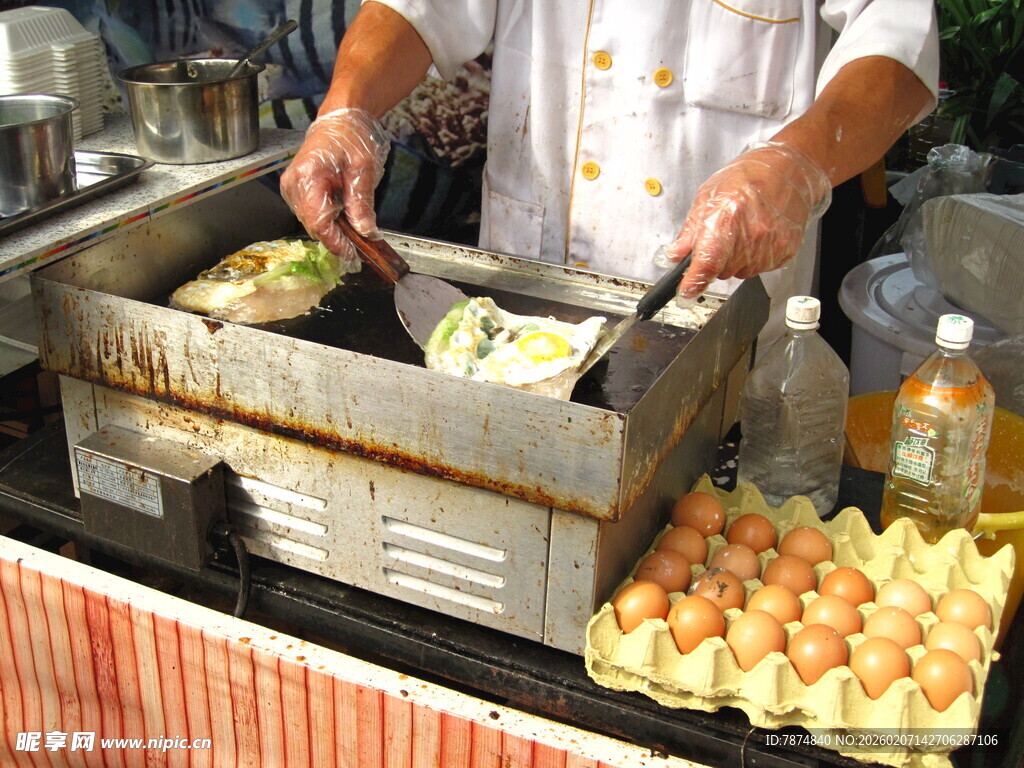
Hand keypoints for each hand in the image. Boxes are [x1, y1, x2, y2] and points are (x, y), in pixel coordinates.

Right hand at [280, 108, 390, 256]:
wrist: (341, 120)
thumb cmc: (351, 137)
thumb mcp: (363, 170)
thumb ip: (362, 203)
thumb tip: (366, 231)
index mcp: (308, 175)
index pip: (318, 220)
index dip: (335, 241)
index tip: (352, 252)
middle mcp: (294, 182)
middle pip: (313, 224)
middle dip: (336, 238)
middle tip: (359, 245)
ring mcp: (292, 186)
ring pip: (311, 222)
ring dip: (332, 230)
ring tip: (353, 229)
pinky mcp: (296, 189)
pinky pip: (310, 213)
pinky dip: (327, 219)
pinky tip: (341, 216)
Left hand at [666, 142, 831, 298]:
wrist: (787, 169)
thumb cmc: (748, 177)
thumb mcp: (707, 196)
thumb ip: (690, 231)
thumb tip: (675, 255)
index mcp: (727, 218)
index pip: (707, 263)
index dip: (694, 282)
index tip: (686, 293)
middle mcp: (751, 235)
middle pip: (722, 271)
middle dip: (716, 260)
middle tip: (724, 235)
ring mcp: (770, 245)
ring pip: (741, 272)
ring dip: (737, 260)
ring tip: (744, 231)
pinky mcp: (785, 250)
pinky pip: (761, 267)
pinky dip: (756, 257)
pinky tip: (759, 235)